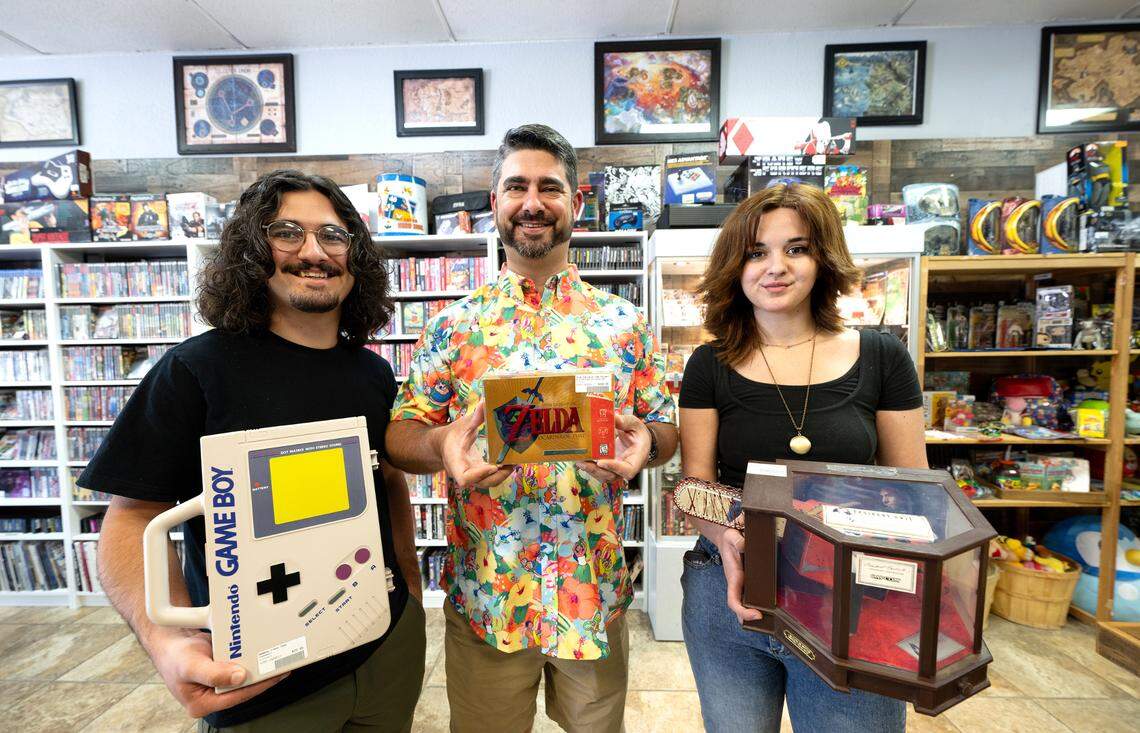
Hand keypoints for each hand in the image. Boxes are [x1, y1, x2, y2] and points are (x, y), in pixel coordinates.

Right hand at [147, 628, 286, 717]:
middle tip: (283, 666)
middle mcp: (212, 696)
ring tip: (280, 660)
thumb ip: (214, 673)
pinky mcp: (224, 672)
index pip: (236, 696)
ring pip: (244, 679)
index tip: (274, 675)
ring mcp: (219, 685)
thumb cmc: (175, 657)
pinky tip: (265, 654)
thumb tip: (240, 677)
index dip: (257, 686)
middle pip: (243, 689)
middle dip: (263, 678)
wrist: (171, 642)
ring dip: (260, 670)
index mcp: (202, 703)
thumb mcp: (191, 665)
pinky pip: (241, 668)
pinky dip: (252, 661)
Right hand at [438, 400, 513, 488]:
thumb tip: (486, 402)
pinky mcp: (480, 474)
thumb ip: (476, 417)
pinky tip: (511, 461)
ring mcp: (473, 475)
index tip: (493, 466)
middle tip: (511, 463)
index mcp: (455, 462)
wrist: (445, 444)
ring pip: (489, 482)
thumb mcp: (463, 424)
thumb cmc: (453, 434)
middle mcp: (464, 473)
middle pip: (481, 483)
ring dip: (503, 474)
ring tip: (514, 461)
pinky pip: (491, 477)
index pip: (465, 478)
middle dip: (499, 475)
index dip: (479, 475)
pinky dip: (502, 471)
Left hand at [575, 414, 650, 482]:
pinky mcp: (610, 468)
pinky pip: (600, 471)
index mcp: (638, 458)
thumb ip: (625, 421)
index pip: (628, 470)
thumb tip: (612, 417)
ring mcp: (618, 470)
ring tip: (578, 461)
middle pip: (612, 476)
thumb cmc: (639, 434)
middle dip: (596, 470)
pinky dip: (590, 468)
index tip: (601, 462)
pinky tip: (581, 460)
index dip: (615, 468)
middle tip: (582, 463)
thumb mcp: (635, 424)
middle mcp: (627, 467)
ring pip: (604, 476)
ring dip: (590, 470)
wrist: (639, 440)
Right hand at [715, 528, 762, 624]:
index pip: (733, 601)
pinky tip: (768, 605)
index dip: (743, 611)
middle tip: (763, 622)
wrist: (726, 538)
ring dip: (751, 613)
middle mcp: (737, 584)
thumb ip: (737, 541)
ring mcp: (741, 583)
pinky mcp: (746, 580)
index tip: (756, 614)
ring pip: (744, 603)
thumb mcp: (732, 537)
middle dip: (747, 618)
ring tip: (769, 619)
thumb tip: (745, 546)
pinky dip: (755, 602)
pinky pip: (749, 594)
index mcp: (733, 578)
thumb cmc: (729, 540)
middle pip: (738, 607)